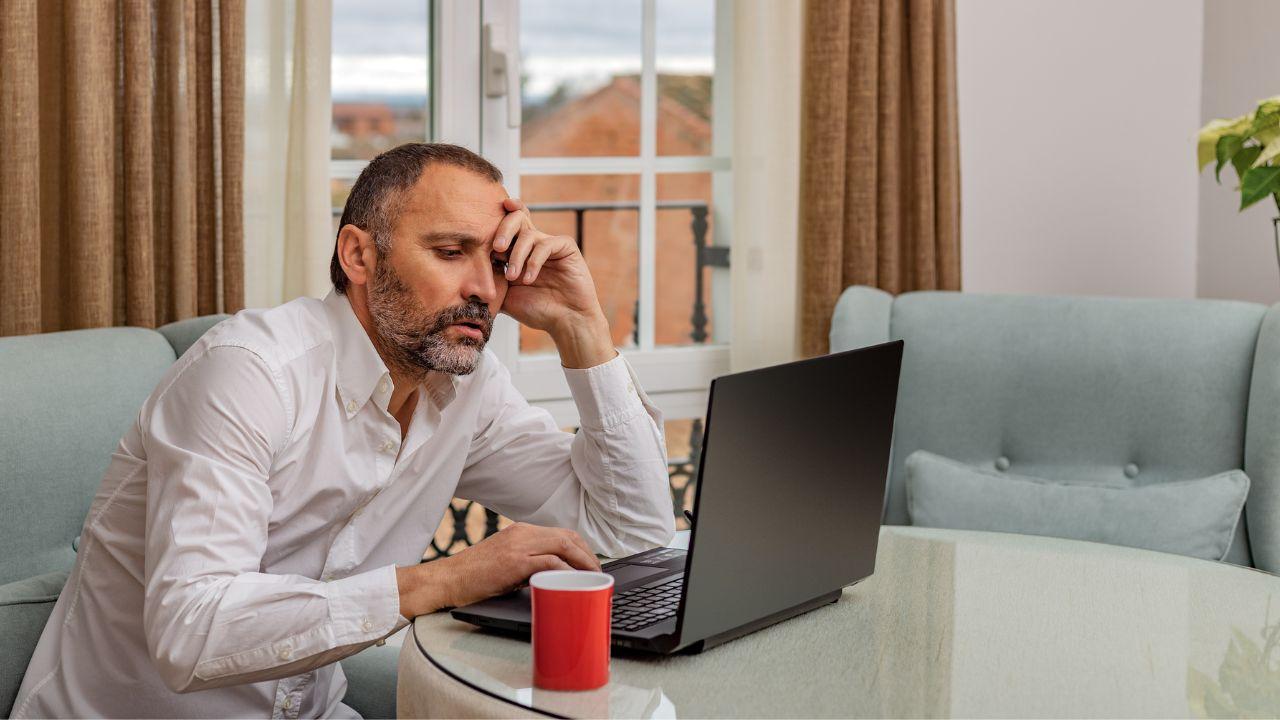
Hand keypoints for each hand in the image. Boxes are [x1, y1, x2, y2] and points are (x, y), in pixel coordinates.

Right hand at [395, 522, 601, 617]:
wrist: (445, 580)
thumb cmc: (473, 576)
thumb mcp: (505, 561)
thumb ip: (528, 562)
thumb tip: (555, 576)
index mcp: (521, 532)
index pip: (562, 533)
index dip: (582, 548)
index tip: (592, 564)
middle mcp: (522, 533)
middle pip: (568, 537)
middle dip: (588, 555)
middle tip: (598, 574)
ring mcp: (518, 546)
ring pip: (563, 545)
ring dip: (583, 563)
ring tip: (592, 579)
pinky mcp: (513, 562)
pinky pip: (549, 562)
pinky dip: (566, 572)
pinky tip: (574, 583)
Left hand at [492, 198, 615, 367]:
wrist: (566, 322)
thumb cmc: (538, 311)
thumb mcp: (505, 296)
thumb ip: (489, 282)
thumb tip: (462, 277)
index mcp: (519, 250)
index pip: (505, 227)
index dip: (493, 222)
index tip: (480, 226)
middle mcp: (534, 243)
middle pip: (517, 219)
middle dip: (503, 229)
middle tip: (496, 248)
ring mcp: (550, 244)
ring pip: (528, 234)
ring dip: (517, 256)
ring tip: (512, 277)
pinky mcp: (566, 247)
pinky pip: (546, 244)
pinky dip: (533, 261)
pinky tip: (529, 279)